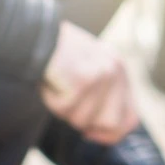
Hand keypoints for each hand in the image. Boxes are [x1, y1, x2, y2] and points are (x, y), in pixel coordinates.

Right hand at [41, 21, 139, 143]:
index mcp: (119, 69)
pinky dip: (51, 100)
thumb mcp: (86, 71)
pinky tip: (50, 81)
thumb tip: (100, 131)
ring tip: (57, 87)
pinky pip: (65, 108)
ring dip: (65, 112)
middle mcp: (116, 71)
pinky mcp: (84, 80)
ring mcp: (102, 75)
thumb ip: (101, 96)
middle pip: (111, 124)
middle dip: (87, 125)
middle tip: (68, 108)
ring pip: (85, 120)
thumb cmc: (56, 55)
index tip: (91, 133)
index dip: (112, 134)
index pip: (130, 118)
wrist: (35, 31)